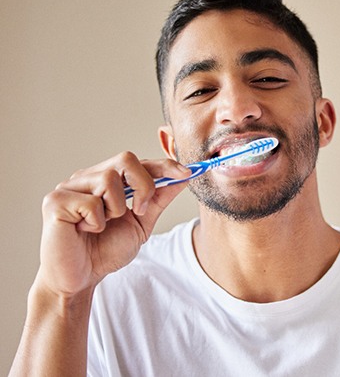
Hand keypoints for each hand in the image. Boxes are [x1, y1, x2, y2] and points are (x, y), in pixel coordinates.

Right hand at [36, 152, 189, 297]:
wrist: (79, 280)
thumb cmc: (105, 251)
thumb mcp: (141, 223)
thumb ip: (158, 199)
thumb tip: (183, 177)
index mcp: (105, 180)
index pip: (138, 162)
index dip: (164, 165)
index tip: (186, 173)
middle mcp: (87, 178)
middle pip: (126, 159)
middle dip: (144, 185)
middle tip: (139, 211)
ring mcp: (69, 187)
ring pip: (109, 178)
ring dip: (116, 209)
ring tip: (103, 226)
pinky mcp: (55, 202)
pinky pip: (91, 202)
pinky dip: (96, 222)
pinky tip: (85, 231)